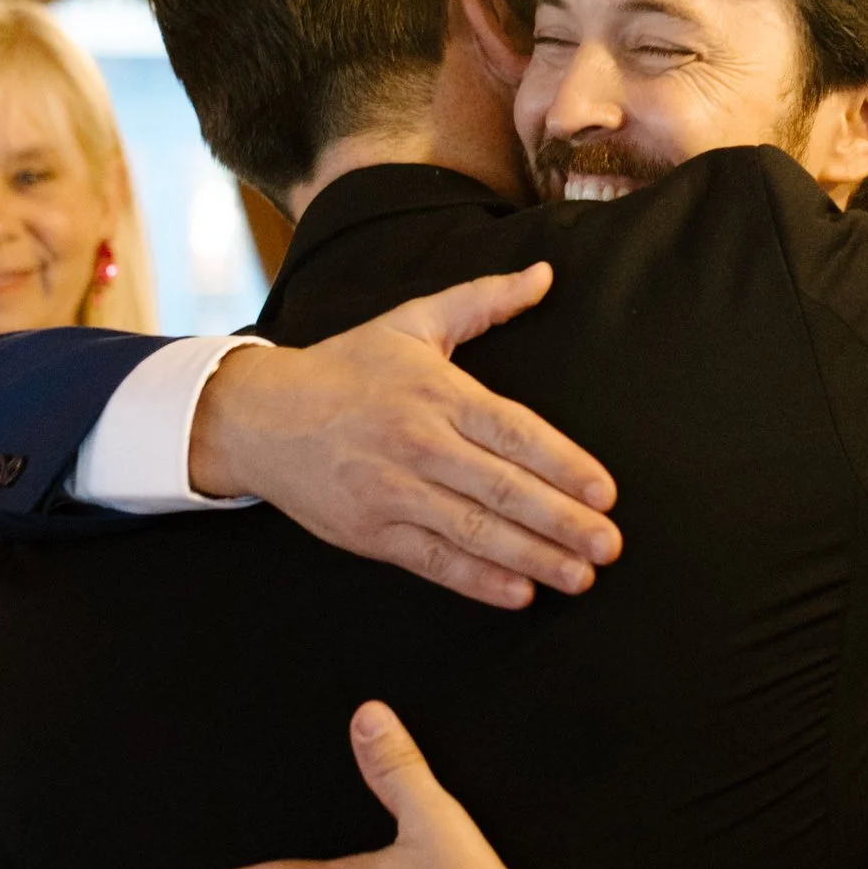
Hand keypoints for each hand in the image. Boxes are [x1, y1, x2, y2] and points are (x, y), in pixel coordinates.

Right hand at [190, 265, 620, 612]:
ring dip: (531, 557)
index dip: (563, 464)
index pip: (514, 432)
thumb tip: (545, 275)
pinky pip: (433, 560)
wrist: (259, 416)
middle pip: (502, 487)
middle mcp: (418, 443)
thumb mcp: (413, 322)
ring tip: (577, 577)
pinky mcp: (369, 532)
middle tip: (607, 546)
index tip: (606, 493)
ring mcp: (392, 491)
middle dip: (562, 520)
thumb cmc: (345, 367)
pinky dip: (476, 579)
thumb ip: (483, 301)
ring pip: (473, 529)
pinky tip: (517, 592)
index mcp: (437, 392)